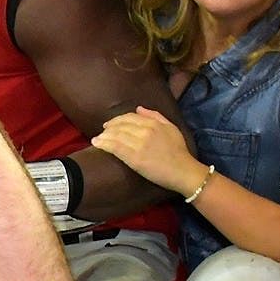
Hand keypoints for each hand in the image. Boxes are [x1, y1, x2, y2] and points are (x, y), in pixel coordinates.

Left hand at [92, 106, 206, 196]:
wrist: (183, 171)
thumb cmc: (179, 152)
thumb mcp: (171, 128)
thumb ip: (156, 116)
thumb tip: (139, 109)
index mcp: (154, 123)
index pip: (130, 117)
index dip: (117, 120)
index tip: (110, 124)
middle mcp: (145, 131)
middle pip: (120, 125)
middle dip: (109, 128)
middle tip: (102, 132)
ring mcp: (139, 144)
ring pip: (116, 135)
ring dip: (103, 136)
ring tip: (96, 139)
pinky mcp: (135, 158)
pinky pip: (115, 147)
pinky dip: (104, 144)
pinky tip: (96, 143)